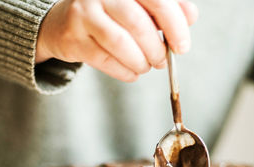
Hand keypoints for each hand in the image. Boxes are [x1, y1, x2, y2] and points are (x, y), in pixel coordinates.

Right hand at [36, 0, 197, 81]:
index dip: (175, 25)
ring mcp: (83, 14)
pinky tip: (132, 73)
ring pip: (120, 43)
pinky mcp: (73, 39)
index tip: (182, 47)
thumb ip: (163, 8)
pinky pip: (105, 60)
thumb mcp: (136, 5)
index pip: (157, 0)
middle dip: (157, 49)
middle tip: (163, 61)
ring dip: (141, 62)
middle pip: (138, 23)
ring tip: (147, 66)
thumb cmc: (108, 13)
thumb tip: (191, 16)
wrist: (62, 22)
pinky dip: (125, 72)